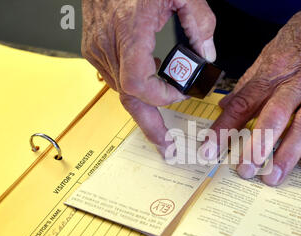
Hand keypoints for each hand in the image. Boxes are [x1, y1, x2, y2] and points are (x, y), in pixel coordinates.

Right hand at [81, 0, 215, 153]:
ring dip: (144, 105)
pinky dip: (133, 87)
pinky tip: (148, 85)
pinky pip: (114, 78)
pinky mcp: (93, 48)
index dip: (161, 98)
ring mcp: (98, 48)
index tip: (179, 95)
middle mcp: (110, 45)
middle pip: (129, 99)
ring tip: (162, 120)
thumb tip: (207, 54)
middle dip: (149, 127)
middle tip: (166, 147)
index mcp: (130, 31)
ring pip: (122, 91)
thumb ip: (199, 22)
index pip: (139, 85)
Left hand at [206, 1, 300, 185]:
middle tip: (246, 171)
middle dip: (257, 147)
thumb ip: (249, 83)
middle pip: (273, 117)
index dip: (224, 128)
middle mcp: (295, 84)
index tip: (209, 150)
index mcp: (273, 73)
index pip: (243, 103)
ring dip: (287, 153)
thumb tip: (225, 105)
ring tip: (273, 176)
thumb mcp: (271, 53)